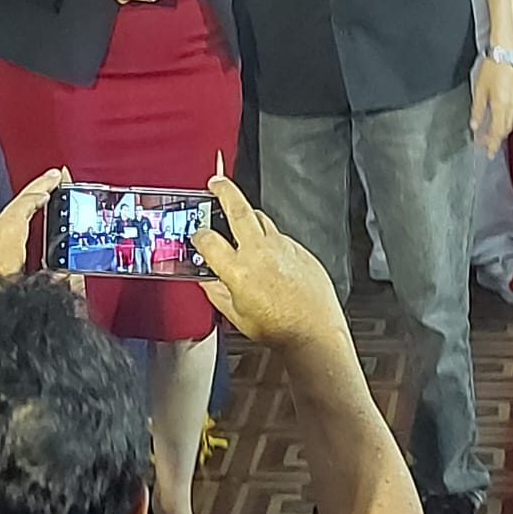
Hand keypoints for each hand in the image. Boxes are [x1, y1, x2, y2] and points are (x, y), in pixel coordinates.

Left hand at [0, 168, 65, 320]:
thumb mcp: (26, 299)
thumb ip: (51, 281)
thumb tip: (67, 275)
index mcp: (1, 246)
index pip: (25, 205)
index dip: (43, 188)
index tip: (53, 177)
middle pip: (10, 225)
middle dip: (24, 234)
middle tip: (38, 242)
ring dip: (0, 255)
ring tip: (2, 281)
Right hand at [192, 176, 347, 354]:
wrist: (315, 330)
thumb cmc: (279, 328)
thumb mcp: (236, 315)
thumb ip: (216, 292)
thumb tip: (206, 280)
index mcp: (238, 270)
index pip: (208, 240)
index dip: (198, 236)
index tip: (197, 236)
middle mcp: (260, 252)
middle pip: (238, 208)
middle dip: (224, 190)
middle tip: (216, 182)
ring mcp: (282, 246)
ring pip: (261, 219)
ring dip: (249, 216)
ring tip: (240, 219)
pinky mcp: (299, 248)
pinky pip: (280, 236)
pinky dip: (270, 240)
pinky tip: (269, 255)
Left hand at [472, 59, 512, 157]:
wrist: (506, 53)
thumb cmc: (492, 68)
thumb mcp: (480, 89)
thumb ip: (478, 109)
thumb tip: (474, 125)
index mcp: (501, 106)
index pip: (497, 131)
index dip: (492, 143)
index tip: (487, 152)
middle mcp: (511, 106)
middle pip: (505, 129)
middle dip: (496, 140)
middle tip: (487, 147)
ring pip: (508, 122)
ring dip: (500, 131)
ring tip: (489, 136)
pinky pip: (511, 114)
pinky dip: (503, 121)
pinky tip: (496, 120)